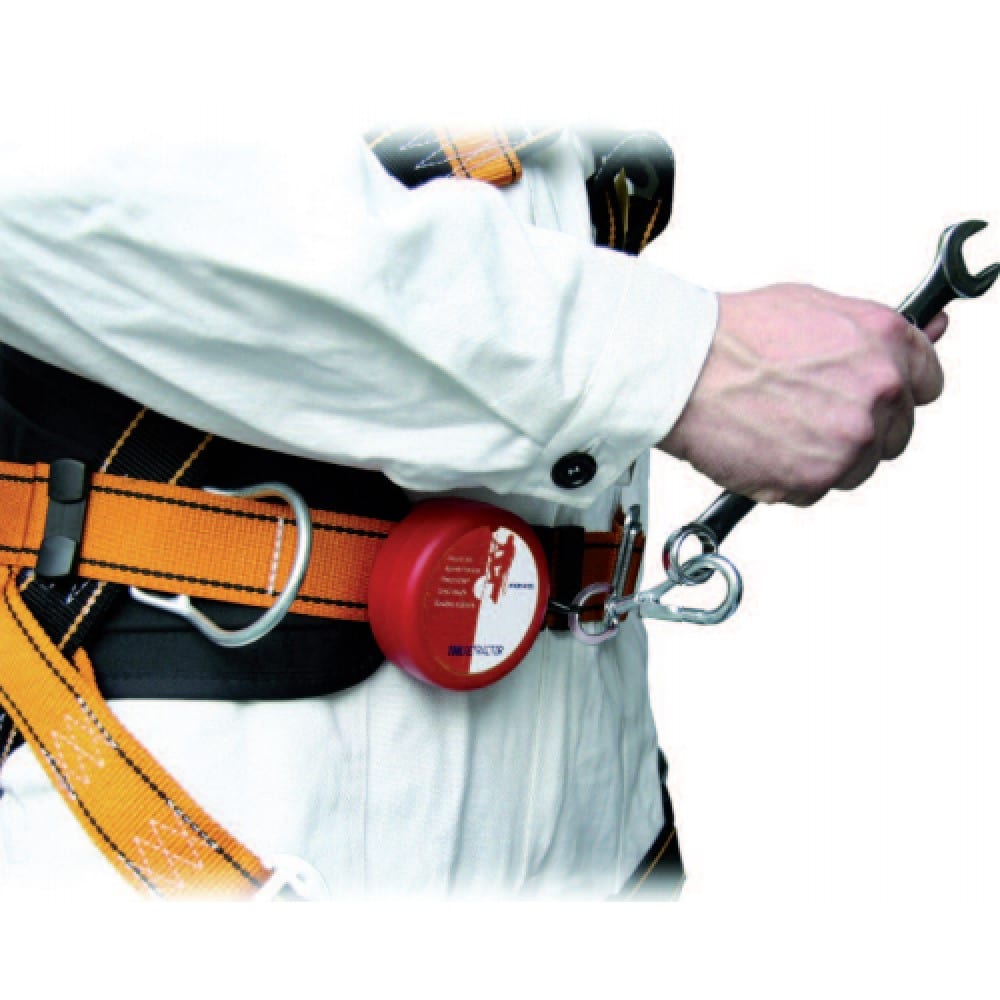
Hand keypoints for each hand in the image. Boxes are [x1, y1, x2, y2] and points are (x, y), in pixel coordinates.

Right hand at [659, 284, 947, 504]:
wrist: (683, 369)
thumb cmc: (733, 336)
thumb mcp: (816, 306)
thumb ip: (874, 331)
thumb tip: (929, 331)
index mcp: (886, 343)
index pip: (927, 383)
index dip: (894, 392)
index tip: (872, 396)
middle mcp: (877, 391)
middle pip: (894, 432)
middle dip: (857, 427)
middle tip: (809, 412)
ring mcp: (849, 440)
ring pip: (857, 466)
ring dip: (825, 456)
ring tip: (778, 427)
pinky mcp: (815, 479)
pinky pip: (816, 490)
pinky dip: (790, 477)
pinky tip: (763, 445)